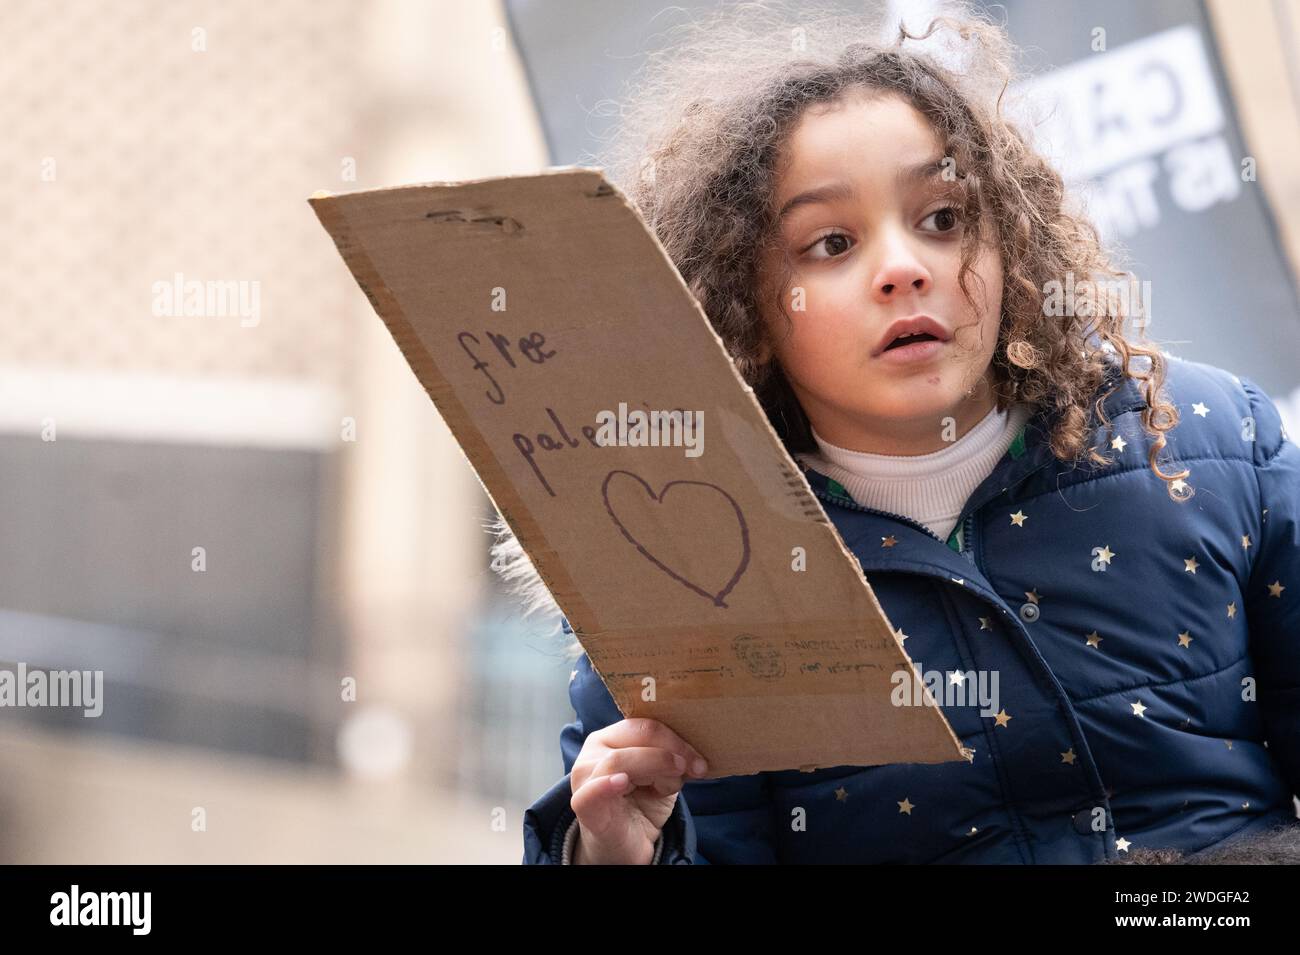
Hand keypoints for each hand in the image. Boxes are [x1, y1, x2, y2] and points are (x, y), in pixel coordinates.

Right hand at [569, 718, 708, 863]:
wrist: (624, 846)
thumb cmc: (640, 806)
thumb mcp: (663, 778)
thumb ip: (673, 761)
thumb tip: (694, 758)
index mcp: (613, 737)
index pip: (645, 726)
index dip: (676, 739)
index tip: (700, 761)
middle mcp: (594, 750)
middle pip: (637, 736)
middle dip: (671, 752)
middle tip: (694, 770)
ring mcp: (586, 777)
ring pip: (620, 760)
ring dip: (655, 769)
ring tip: (669, 788)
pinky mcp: (583, 804)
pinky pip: (591, 791)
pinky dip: (606, 784)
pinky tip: (622, 783)